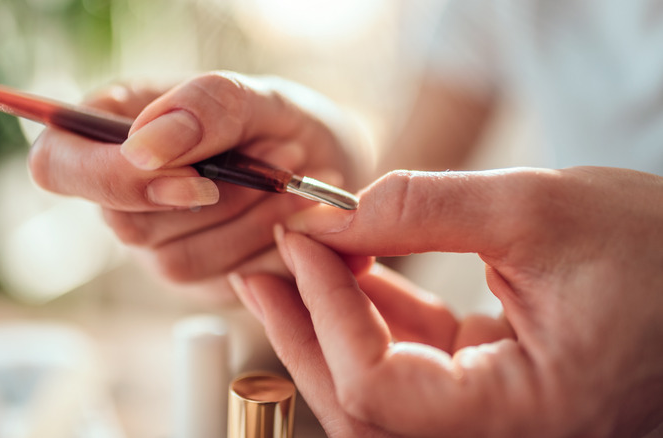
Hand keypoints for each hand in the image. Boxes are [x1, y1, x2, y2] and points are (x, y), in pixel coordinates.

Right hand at [28, 72, 370, 301]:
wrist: (330, 166)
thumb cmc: (281, 121)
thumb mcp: (258, 95)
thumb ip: (205, 106)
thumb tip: (142, 148)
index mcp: (114, 129)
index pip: (56, 163)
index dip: (108, 175)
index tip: (192, 174)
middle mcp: (122, 194)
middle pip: (122, 222)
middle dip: (214, 196)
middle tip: (282, 155)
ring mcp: (155, 243)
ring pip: (175, 259)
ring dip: (248, 219)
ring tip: (292, 180)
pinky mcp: (195, 278)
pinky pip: (217, 282)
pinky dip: (265, 246)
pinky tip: (290, 215)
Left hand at [230, 167, 662, 436]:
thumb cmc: (661, 248)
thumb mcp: (535, 209)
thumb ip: (422, 209)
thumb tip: (332, 215)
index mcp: (521, 418)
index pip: (377, 387)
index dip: (324, 311)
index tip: (300, 239)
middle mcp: (501, 434)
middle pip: (363, 404)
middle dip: (304, 330)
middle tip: (263, 268)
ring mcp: (494, 414)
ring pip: (381, 385)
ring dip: (333, 320)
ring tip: (295, 259)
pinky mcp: (492, 383)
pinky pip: (415, 360)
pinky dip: (377, 312)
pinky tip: (351, 264)